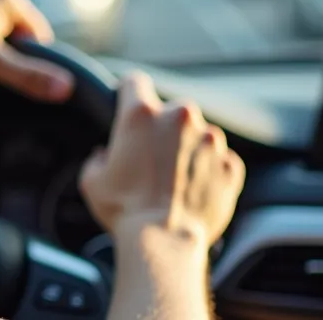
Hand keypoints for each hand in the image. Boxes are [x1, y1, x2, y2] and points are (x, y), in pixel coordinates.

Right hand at [78, 72, 244, 247]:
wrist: (165, 242)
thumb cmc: (124, 210)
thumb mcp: (91, 180)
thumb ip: (97, 158)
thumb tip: (104, 156)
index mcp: (142, 114)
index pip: (134, 81)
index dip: (129, 94)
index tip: (128, 108)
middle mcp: (180, 117)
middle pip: (171, 110)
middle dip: (163, 129)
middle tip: (152, 158)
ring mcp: (210, 140)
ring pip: (198, 134)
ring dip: (188, 149)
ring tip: (175, 180)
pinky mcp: (231, 164)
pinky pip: (220, 160)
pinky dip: (209, 171)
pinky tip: (194, 191)